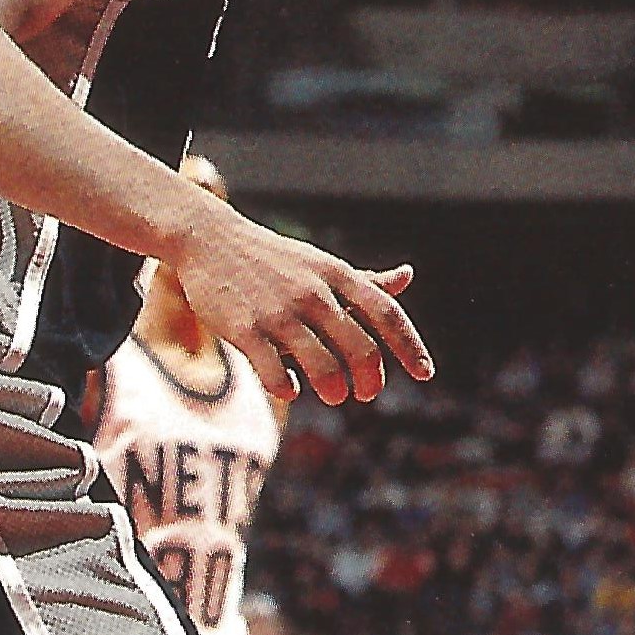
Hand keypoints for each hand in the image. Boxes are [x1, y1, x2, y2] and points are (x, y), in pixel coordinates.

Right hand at [176, 217, 432, 405]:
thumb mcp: (321, 264)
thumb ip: (362, 280)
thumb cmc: (271, 258)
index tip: (426, 374)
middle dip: (370, 379)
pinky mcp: (245, 330)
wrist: (208, 240)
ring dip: (334, 390)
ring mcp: (278, 312)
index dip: (410, 347)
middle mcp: (313, 293)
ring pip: (323, 366)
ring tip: (334, 395)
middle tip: (367, 394)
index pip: (387, 313)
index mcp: (336, 275)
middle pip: (361, 347)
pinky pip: (275, 373)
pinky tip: (289, 389)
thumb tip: (406, 277)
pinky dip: (287, 389)